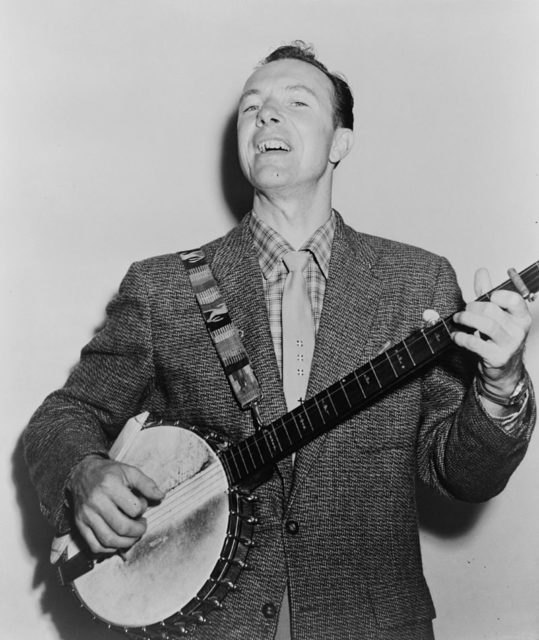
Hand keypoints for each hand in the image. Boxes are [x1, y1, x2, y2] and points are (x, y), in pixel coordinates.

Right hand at [67, 455, 164, 553]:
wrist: (82, 474)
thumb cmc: (108, 473)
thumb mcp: (129, 471)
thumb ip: (146, 484)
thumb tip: (160, 496)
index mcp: (110, 486)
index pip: (133, 508)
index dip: (142, 509)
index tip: (141, 506)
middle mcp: (96, 502)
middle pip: (122, 527)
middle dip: (138, 531)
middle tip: (142, 526)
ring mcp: (86, 515)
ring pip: (109, 540)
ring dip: (126, 542)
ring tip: (133, 535)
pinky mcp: (80, 525)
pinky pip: (95, 546)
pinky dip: (109, 549)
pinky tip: (117, 541)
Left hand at [451, 268, 531, 395]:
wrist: (503, 369)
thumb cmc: (498, 337)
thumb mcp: (496, 314)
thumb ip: (487, 293)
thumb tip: (481, 271)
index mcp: (521, 316)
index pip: (513, 299)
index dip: (496, 295)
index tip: (485, 298)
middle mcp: (519, 330)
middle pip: (492, 310)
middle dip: (473, 307)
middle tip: (464, 310)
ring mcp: (510, 345)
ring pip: (486, 325)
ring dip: (466, 319)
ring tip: (457, 319)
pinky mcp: (497, 358)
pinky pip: (476, 343)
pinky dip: (461, 337)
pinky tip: (455, 335)